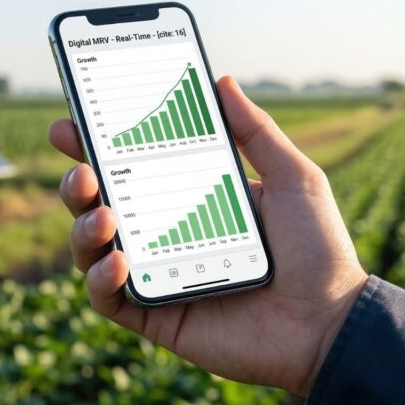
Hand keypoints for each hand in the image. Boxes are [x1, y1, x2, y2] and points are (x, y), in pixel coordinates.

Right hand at [48, 76, 368, 396]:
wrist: (332, 324)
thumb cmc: (318, 251)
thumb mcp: (292, 178)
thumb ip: (256, 131)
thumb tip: (221, 80)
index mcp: (186, 198)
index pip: (128, 165)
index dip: (94, 145)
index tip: (72, 123)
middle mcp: (162, 234)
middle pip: (97, 203)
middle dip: (76, 183)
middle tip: (81, 170)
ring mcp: (154, 274)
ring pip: (91, 248)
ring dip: (83, 227)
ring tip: (104, 215)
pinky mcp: (154, 316)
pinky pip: (106, 298)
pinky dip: (99, 279)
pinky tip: (118, 262)